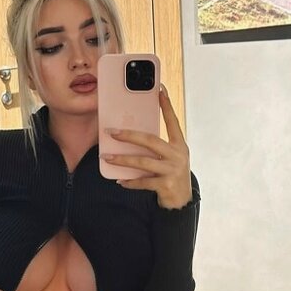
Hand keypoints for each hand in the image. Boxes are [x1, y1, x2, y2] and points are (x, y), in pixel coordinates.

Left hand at [101, 84, 192, 209]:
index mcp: (179, 145)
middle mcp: (178, 155)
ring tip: (107, 157)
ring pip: (142, 162)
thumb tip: (131, 137)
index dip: (166, 106)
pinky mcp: (165, 185)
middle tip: (112, 132)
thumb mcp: (170, 158)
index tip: (160, 90)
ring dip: (122, 160)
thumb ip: (157, 147)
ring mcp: (172, 171)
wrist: (182, 201)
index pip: (172, 121)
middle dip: (129, 135)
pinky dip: (130, 181)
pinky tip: (120, 180)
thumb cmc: (172, 174)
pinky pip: (142, 182)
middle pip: (150, 140)